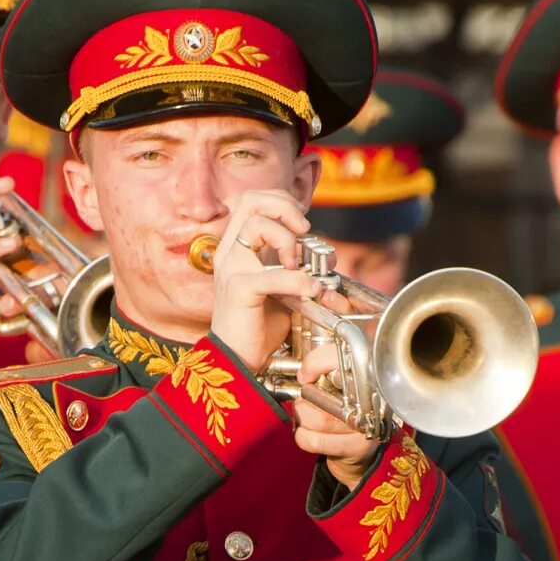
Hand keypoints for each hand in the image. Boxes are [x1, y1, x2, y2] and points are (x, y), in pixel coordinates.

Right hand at [204, 189, 321, 375]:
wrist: (238, 360)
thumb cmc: (259, 325)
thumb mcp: (283, 288)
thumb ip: (297, 268)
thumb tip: (330, 261)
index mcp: (237, 246)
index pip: (254, 200)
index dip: (282, 201)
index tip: (302, 223)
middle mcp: (229, 251)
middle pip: (251, 201)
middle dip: (285, 207)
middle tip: (303, 229)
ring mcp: (231, 268)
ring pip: (257, 226)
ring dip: (287, 240)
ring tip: (298, 265)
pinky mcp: (238, 289)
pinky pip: (270, 274)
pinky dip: (297, 281)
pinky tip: (309, 292)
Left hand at [284, 312, 385, 484]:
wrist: (360, 450)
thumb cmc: (350, 396)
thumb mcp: (344, 359)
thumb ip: (339, 324)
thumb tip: (327, 293)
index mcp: (373, 367)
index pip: (345, 354)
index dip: (318, 362)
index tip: (305, 372)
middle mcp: (376, 393)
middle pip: (326, 390)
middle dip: (308, 397)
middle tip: (306, 395)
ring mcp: (370, 422)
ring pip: (313, 416)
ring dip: (304, 418)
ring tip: (313, 417)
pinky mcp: (360, 448)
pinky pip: (311, 440)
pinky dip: (305, 439)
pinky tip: (313, 436)